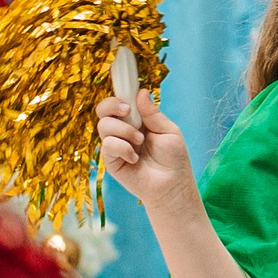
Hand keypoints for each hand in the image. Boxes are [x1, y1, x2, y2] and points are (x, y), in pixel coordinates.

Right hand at [97, 90, 196, 213]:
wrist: (173, 185)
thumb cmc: (174, 160)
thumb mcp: (168, 131)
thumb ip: (152, 113)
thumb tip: (141, 92)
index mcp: (137, 121)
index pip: (119, 102)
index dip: (118, 95)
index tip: (126, 94)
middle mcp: (123, 131)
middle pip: (103, 110)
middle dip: (113, 105)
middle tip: (128, 111)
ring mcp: (116, 146)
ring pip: (104, 126)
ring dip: (124, 130)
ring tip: (140, 142)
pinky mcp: (111, 162)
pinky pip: (107, 145)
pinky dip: (123, 148)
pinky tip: (135, 158)